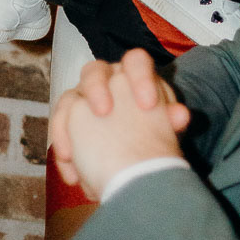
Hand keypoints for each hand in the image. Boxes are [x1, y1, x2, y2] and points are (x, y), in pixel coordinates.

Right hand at [51, 51, 189, 196]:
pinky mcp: (67, 121)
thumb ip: (169, 120)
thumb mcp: (160, 130)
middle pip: (94, 71)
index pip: (136, 61)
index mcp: (133, 75)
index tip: (148, 105)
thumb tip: (181, 116)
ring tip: (72, 154)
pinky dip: (64, 152)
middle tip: (103, 112)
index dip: (141, 78)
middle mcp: (106, 80)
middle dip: (96, 89)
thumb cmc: (149, 137)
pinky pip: (59, 130)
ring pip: (69, 98)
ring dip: (67, 124)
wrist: (133, 166)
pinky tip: (74, 177)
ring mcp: (83, 98)